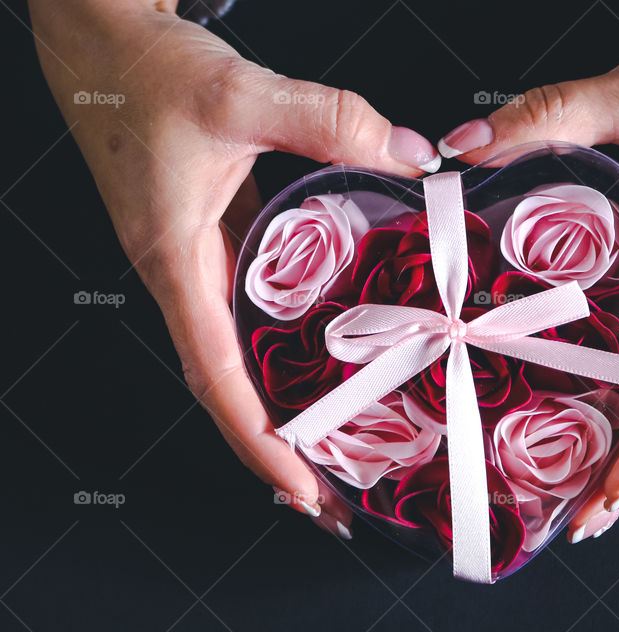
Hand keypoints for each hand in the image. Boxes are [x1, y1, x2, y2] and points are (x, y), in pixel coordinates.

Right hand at [30, 0, 439, 535]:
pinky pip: (250, 303)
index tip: (301, 492)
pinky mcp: (213, 235)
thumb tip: (411, 158)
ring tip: (336, 438)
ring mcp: (197, 259)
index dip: (258, 442)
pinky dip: (282, 339)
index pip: (216, 377)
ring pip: (239, 349)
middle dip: (275, 444)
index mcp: (174, 262)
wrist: (99, 40)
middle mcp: (183, 274)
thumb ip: (328, 122)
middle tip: (334, 491)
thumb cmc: (145, 72)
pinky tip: (323, 346)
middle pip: (229, 384)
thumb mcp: (238, 94)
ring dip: (279, 399)